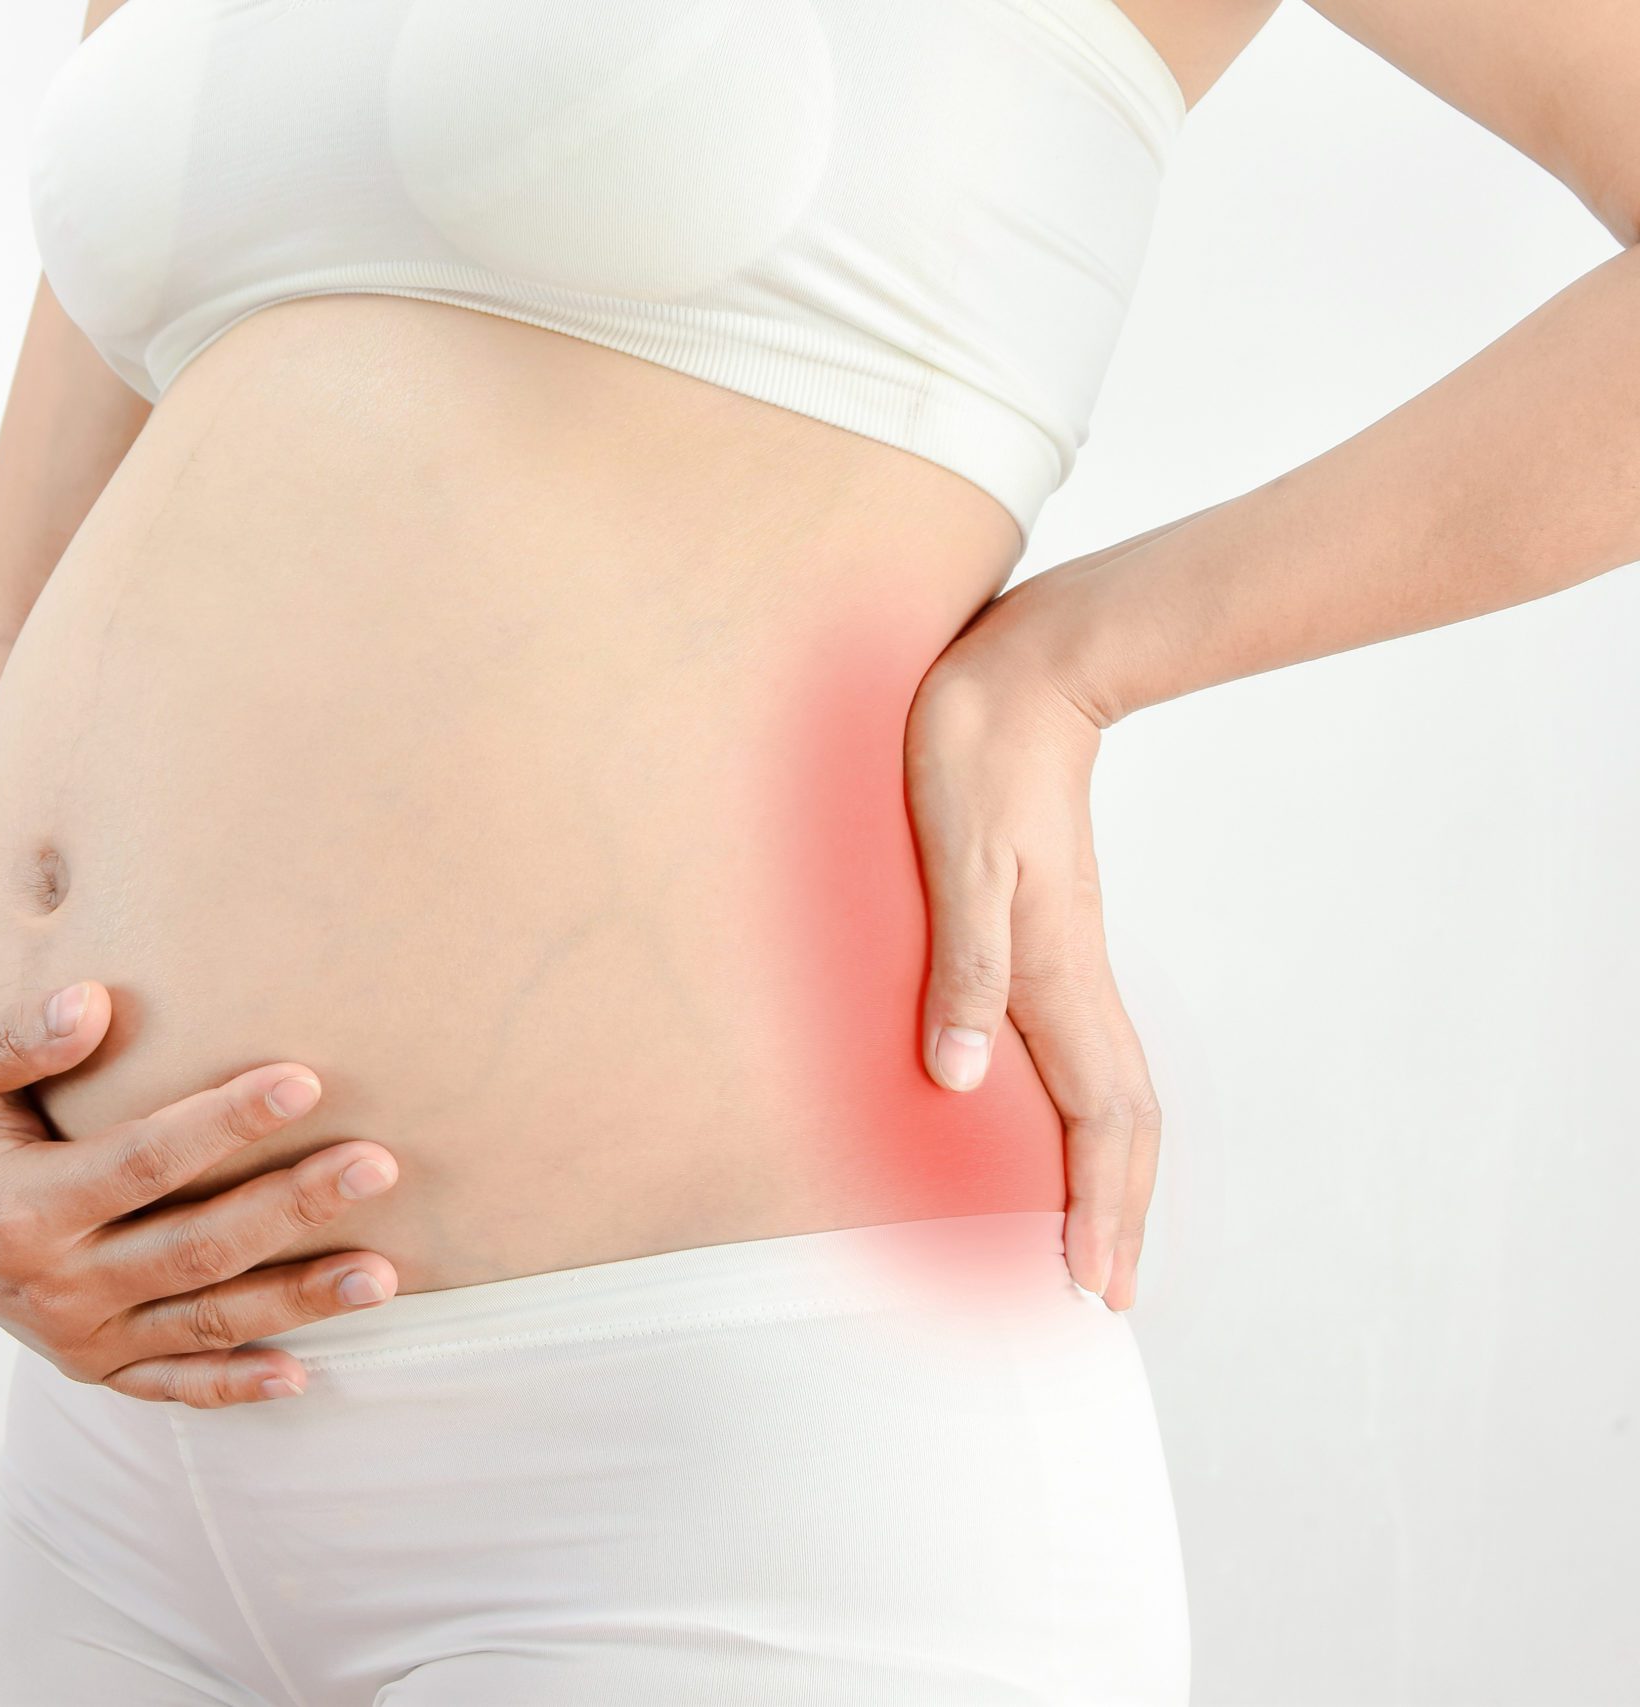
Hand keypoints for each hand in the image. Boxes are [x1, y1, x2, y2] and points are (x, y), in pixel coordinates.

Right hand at [0, 980, 400, 1404]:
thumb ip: (15, 1035)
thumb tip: (95, 1001)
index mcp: (20, 1207)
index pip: (143, 1162)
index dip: (224, 1123)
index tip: (303, 1079)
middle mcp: (52, 1286)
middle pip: (194, 1248)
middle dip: (291, 1207)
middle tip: (378, 1165)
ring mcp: (75, 1336)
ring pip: (203, 1322)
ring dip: (297, 1301)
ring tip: (384, 1274)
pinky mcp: (91, 1363)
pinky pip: (171, 1386)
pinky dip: (234, 1386)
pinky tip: (304, 1374)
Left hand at [905, 585, 1160, 1308]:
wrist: (1024, 669)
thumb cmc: (976, 752)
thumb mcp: (957, 856)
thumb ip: (962, 965)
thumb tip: (955, 1079)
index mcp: (1054, 973)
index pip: (1099, 1120)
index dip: (1098, 1208)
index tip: (1091, 1285)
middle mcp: (1073, 977)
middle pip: (1122, 1121)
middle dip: (1118, 1215)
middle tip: (1103, 1295)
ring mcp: (1069, 956)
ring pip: (1112, 1089)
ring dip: (1110, 1174)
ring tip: (1095, 1239)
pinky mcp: (1050, 932)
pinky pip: (1084, 1051)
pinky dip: (1086, 1114)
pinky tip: (1058, 1127)